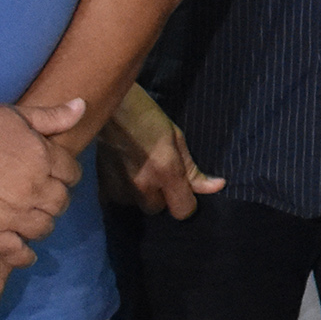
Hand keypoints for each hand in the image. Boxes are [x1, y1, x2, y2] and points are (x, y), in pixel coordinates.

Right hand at [0, 96, 83, 258]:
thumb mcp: (17, 114)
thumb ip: (52, 116)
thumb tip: (82, 105)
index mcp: (44, 158)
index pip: (72, 174)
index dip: (66, 174)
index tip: (58, 177)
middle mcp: (34, 188)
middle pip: (61, 202)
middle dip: (56, 200)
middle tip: (45, 199)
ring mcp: (11, 213)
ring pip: (43, 227)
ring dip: (42, 223)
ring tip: (33, 219)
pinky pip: (15, 251)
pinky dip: (24, 256)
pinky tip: (26, 254)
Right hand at [96, 84, 222, 219]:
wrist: (110, 109)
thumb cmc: (148, 118)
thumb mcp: (177, 139)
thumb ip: (194, 170)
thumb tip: (218, 186)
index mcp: (165, 172)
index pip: (183, 211)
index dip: (187, 203)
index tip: (185, 192)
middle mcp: (142, 186)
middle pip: (159, 210)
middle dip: (162, 198)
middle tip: (159, 176)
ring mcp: (120, 188)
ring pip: (138, 207)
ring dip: (142, 195)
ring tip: (140, 171)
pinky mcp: (102, 187)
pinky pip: (119, 201)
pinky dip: (124, 192)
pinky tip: (125, 174)